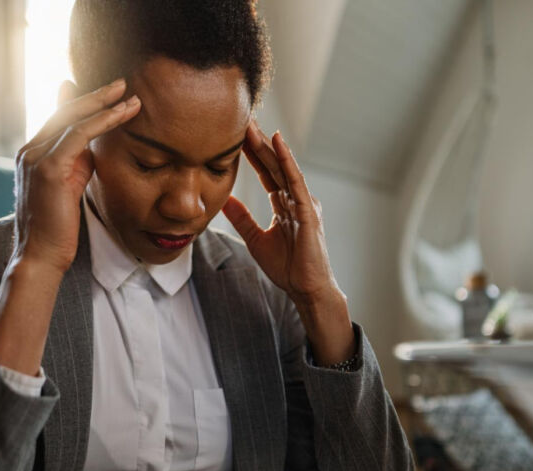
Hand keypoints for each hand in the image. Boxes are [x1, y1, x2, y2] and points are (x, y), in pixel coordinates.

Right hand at [13, 80, 140, 272]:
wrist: (41, 256)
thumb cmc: (59, 227)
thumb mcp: (70, 188)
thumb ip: (79, 164)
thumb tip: (94, 147)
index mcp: (34, 154)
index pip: (61, 120)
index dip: (86, 104)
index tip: (111, 93)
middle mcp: (30, 150)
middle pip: (65, 112)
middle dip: (96, 96)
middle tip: (123, 83)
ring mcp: (35, 157)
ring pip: (73, 118)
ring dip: (104, 104)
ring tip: (130, 95)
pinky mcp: (48, 168)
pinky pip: (79, 134)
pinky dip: (103, 121)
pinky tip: (123, 113)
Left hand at [223, 123, 355, 365]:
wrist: (306, 289)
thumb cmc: (288, 268)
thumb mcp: (256, 239)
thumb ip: (242, 218)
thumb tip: (224, 199)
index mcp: (284, 204)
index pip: (265, 172)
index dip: (250, 153)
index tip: (234, 133)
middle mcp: (295, 198)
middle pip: (273, 164)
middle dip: (257, 142)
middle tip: (241, 117)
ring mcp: (303, 202)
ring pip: (282, 166)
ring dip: (267, 144)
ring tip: (253, 123)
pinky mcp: (308, 210)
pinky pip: (294, 180)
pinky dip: (286, 160)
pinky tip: (276, 141)